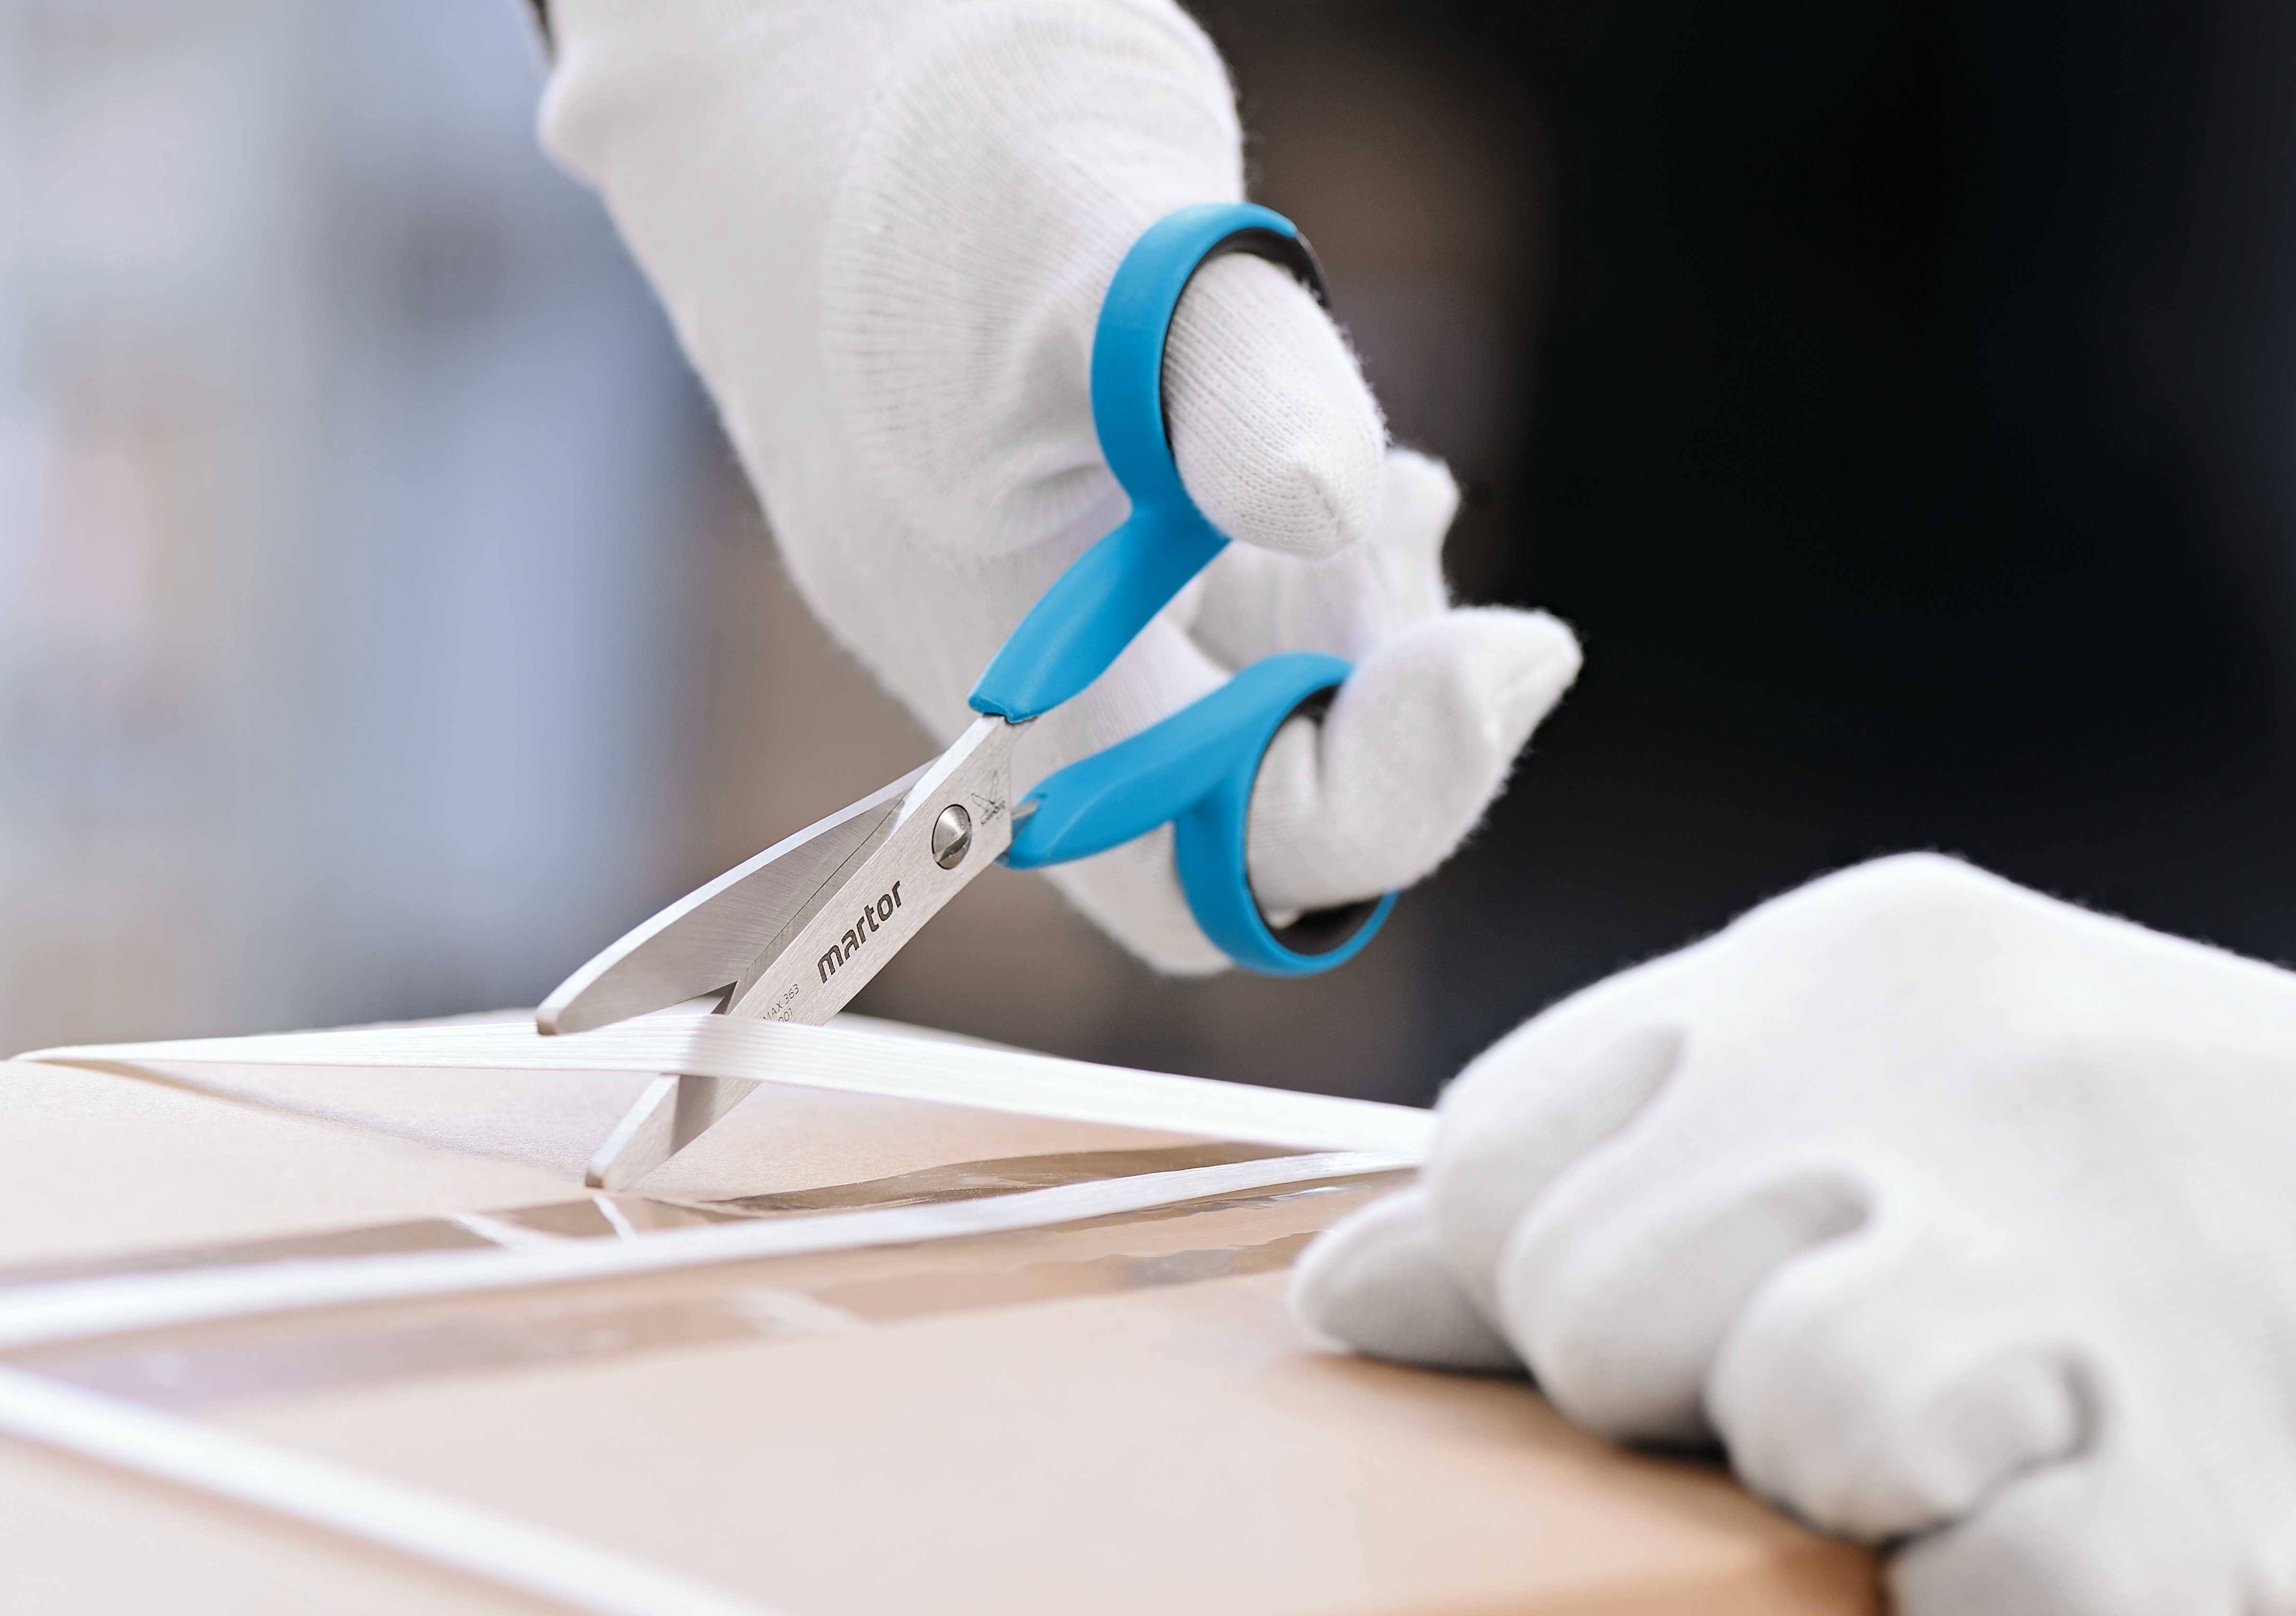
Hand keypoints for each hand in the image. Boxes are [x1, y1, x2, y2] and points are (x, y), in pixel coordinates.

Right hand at [542, 0, 1578, 969]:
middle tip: (1417, 531)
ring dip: (1356, 649)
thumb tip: (1335, 501)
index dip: (1393, 794)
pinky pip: (1212, 645)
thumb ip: (1226, 376)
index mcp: (1001, 661)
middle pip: (1238, 835)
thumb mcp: (1103, 228)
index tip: (1517, 648)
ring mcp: (1030, 619)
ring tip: (1398, 486)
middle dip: (1377, 724)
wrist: (778, 58)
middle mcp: (1008, 679)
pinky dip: (1315, 593)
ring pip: (1236, 736)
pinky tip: (1360, 478)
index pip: (1224, 855)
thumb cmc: (927, 135)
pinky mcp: (1061, 551)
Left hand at [1291, 855, 2295, 1615]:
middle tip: (1879, 1411)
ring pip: (1791, 1424)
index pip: (1502, 1158)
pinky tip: (2104, 1583)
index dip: (1558, 1292)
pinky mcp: (2236, 1474)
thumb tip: (1340, 1297)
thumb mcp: (1887, 1092)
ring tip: (1987, 1473)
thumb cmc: (2177, 1182)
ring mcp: (2101, 1265)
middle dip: (1689, 1408)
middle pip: (1598, 1308)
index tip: (1710, 1330)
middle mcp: (1952, 1075)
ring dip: (1852, 1509)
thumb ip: (1619, 1167)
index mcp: (1842, 966)